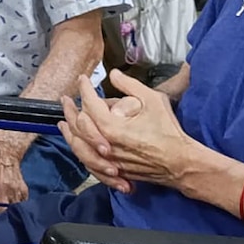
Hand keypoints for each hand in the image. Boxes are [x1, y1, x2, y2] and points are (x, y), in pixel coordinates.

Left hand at [77, 70, 197, 187]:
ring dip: (68, 131)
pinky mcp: (113, 169)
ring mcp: (108, 159)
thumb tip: (114, 74)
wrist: (180, 163)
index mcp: (112, 126)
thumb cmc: (169, 131)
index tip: (83, 79)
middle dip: (70, 109)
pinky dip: (79, 150)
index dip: (84, 88)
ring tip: (62, 121)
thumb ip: (130, 85)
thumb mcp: (153, 100)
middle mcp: (105, 144)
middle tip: (66, 98)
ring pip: (79, 145)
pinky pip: (88, 160)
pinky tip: (76, 144)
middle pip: (78, 125)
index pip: (90, 103)